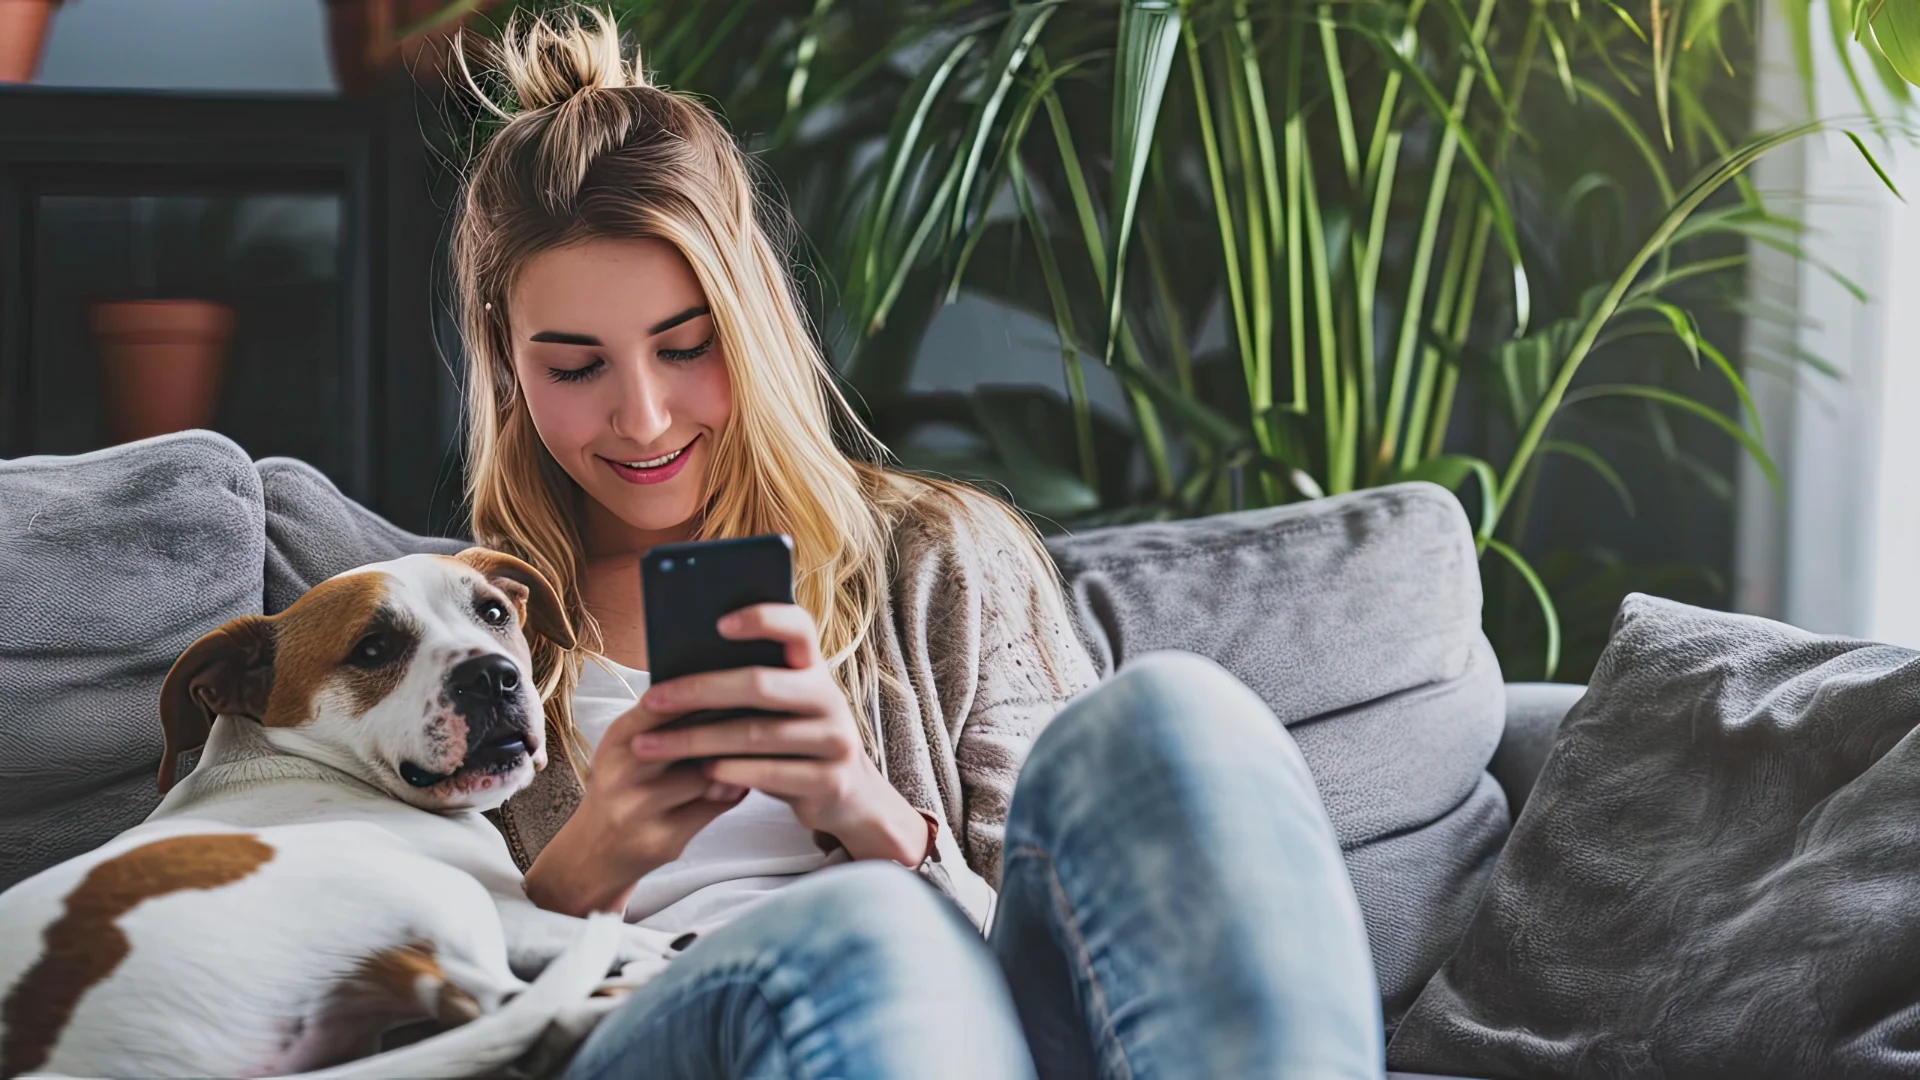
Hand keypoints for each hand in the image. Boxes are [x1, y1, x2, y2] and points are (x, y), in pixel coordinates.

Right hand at [523, 695, 747, 916]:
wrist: (593, 854)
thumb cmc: (623, 789)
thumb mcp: (628, 750)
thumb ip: (664, 724)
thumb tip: (726, 693)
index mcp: (617, 740)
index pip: (663, 704)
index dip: (703, 693)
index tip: (738, 682)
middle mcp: (621, 772)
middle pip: (686, 739)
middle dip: (725, 728)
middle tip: (760, 716)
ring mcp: (638, 810)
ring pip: (704, 776)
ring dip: (733, 765)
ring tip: (756, 752)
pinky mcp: (661, 841)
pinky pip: (711, 809)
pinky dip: (732, 793)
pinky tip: (741, 783)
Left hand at [628, 604, 931, 866]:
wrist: (846, 793)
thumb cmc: (794, 740)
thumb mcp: (782, 706)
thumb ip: (750, 684)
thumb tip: (677, 669)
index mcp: (814, 669)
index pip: (798, 627)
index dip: (762, 619)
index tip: (718, 624)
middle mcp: (829, 698)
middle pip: (760, 684)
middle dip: (699, 691)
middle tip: (652, 699)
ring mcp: (834, 740)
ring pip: (756, 734)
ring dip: (697, 739)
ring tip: (651, 746)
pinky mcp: (830, 780)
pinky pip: (770, 773)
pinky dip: (730, 772)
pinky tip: (701, 771)